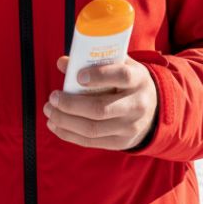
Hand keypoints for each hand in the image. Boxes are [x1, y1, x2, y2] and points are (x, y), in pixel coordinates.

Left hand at [43, 55, 157, 150]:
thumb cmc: (127, 81)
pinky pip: (91, 141)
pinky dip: (69, 134)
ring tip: (49, 111)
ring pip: (92, 128)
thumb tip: (63, 63)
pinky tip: (55, 124)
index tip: (78, 76)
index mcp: (138, 79)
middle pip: (101, 109)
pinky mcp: (121, 143)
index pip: (121, 76)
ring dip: (65, 121)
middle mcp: (136, 105)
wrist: (152, 109)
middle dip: (72, 105)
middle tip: (53, 97)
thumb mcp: (120, 65)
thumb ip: (94, 61)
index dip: (99, 76)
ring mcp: (129, 127)